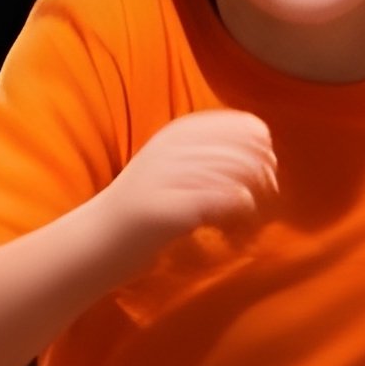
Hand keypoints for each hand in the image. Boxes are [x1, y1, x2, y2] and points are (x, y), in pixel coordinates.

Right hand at [104, 111, 277, 257]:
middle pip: (246, 149)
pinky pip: (223, 202)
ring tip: (253, 213)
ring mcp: (167, 176)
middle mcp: (173, 147)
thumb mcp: (173, 165)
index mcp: (178, 132)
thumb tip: (266, 149)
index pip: (244, 124)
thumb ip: (209, 153)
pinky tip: (235, 225)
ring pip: (239, 174)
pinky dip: (239, 213)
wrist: (96, 241)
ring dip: (256, 195)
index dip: (263, 146)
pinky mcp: (166, 208)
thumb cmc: (143, 207)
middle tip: (268, 194)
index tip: (268, 169)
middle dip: (265, 172)